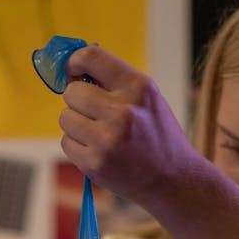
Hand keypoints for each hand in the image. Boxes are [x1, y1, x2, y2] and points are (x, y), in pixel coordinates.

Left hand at [58, 45, 199, 210]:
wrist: (173, 180)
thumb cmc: (157, 136)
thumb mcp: (148, 100)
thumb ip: (115, 83)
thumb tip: (72, 71)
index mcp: (139, 87)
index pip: (91, 57)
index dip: (73, 62)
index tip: (72, 71)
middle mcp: (123, 111)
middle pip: (72, 93)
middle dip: (78, 102)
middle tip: (94, 113)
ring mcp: (107, 140)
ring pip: (66, 118)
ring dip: (77, 125)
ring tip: (101, 135)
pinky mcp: (95, 163)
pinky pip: (67, 143)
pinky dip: (78, 147)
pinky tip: (99, 152)